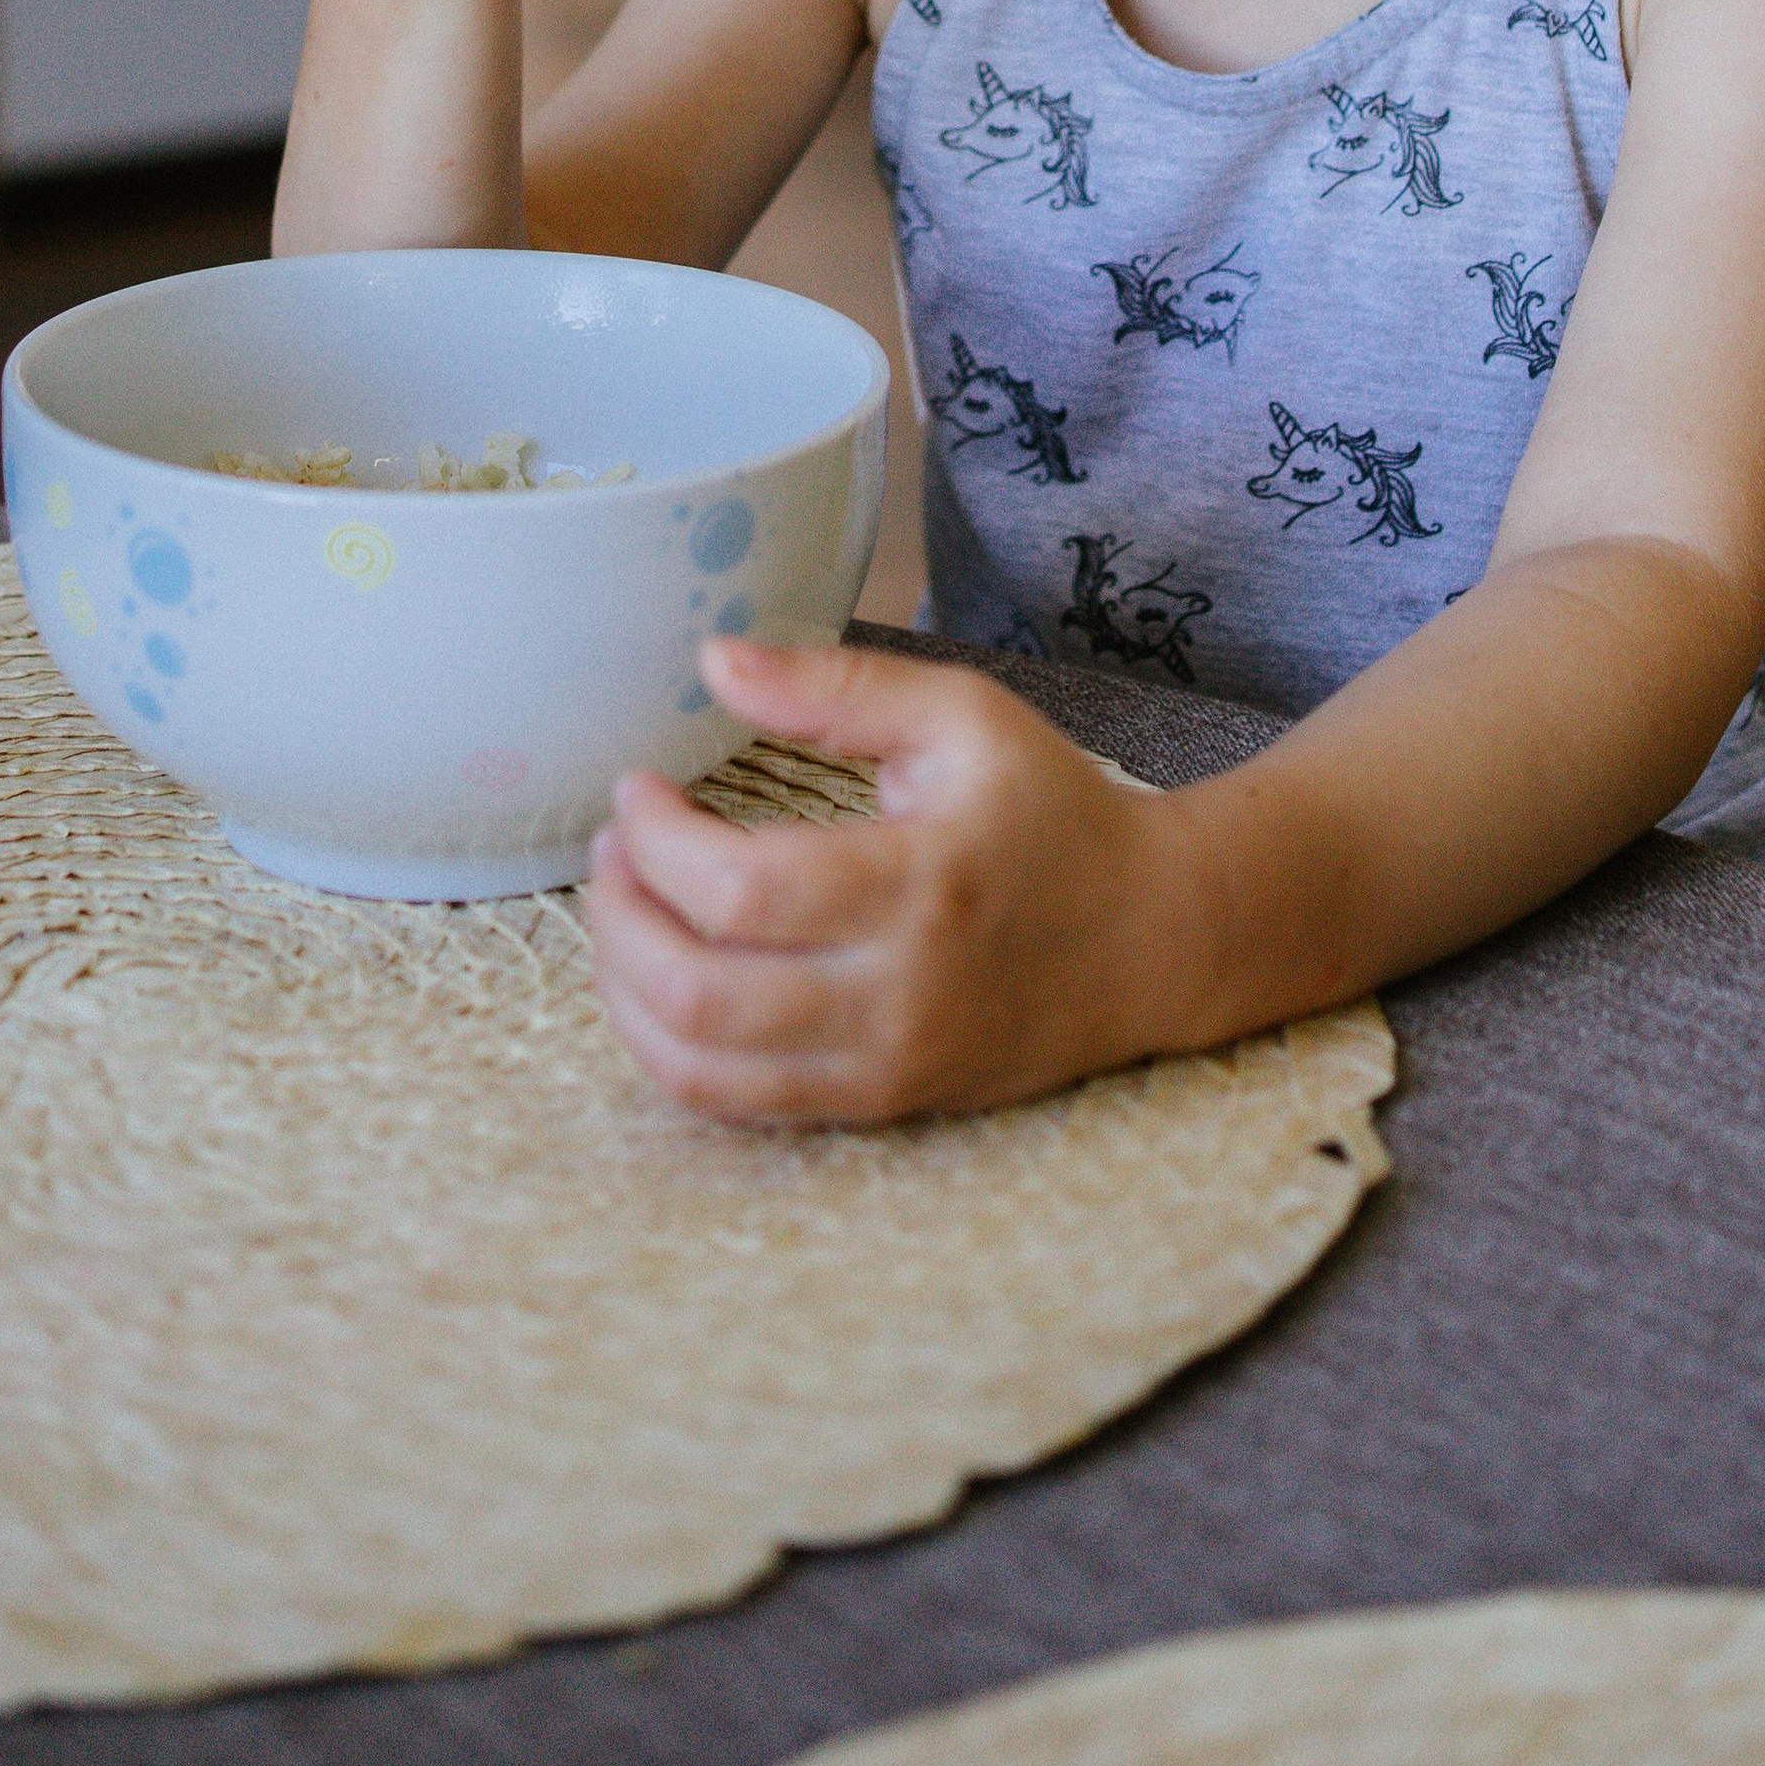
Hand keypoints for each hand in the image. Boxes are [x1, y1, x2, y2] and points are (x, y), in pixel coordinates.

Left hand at [586, 638, 1193, 1121]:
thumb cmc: (1054, 814)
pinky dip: (666, 1048)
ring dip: (624, 989)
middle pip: (699, 992)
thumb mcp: (964, 717)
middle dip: (619, 916)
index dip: (656, 842)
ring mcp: (886, 1063)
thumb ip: (838, 687)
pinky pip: (735, 1104)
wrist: (1152, 938)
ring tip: (622, 912)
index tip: (636, 789)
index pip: (742, 891)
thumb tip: (713, 661)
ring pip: (700, 1065)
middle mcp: (899, 992)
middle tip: (611, 850)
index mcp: (922, 883)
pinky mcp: (877, 1101)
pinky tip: (656, 982)